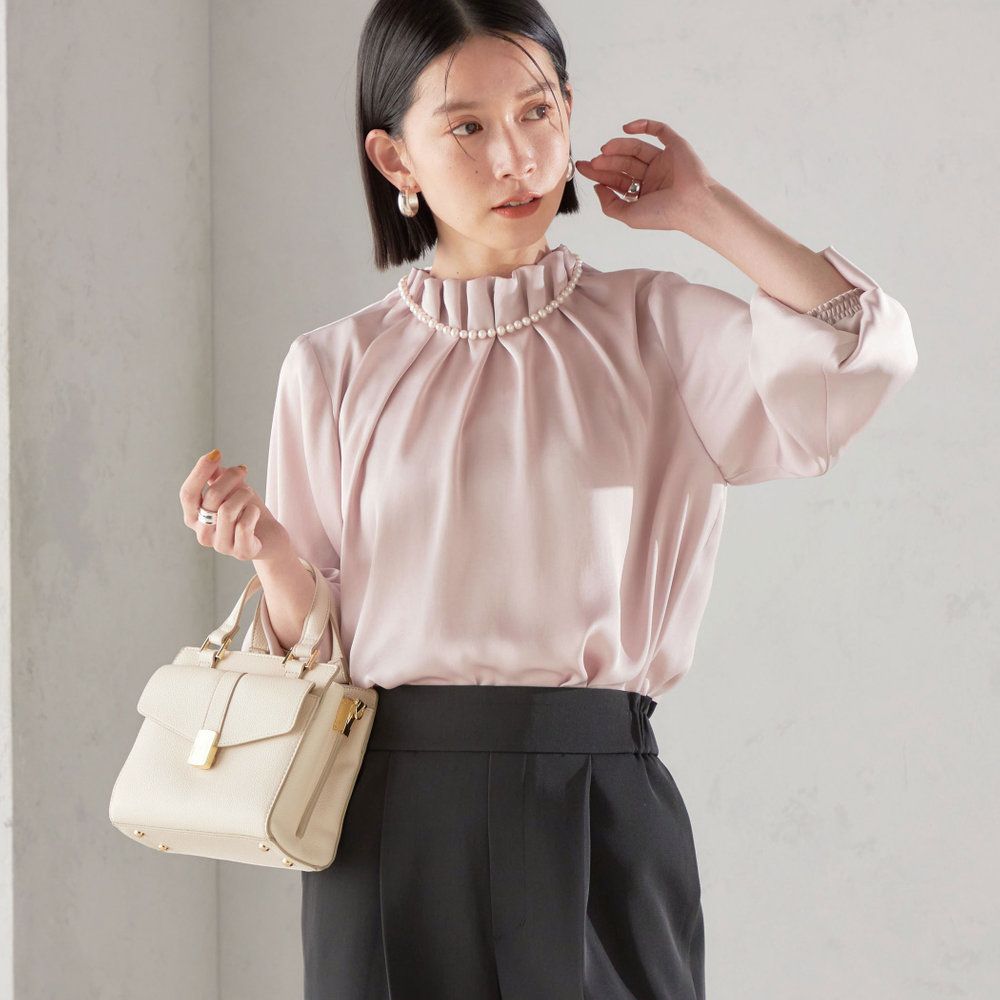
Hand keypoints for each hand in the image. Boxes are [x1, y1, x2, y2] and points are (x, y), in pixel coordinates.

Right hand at [179, 449, 289, 561]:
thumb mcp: (231, 489)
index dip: (200, 471)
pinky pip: (244, 526)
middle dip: (230, 478)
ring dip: (244, 495)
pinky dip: (253, 512)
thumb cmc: (246, 511)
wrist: (271, 536)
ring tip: (250, 495)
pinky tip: (255, 513)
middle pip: (211, 498)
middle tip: (243, 471)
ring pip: (227, 510)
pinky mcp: (241, 553)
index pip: (187, 493)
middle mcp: (202, 534)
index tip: (217, 453)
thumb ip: (217, 476)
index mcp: (194, 517)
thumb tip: (211, 459)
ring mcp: (220, 545)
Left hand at [574, 118, 716, 233]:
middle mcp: (653, 176)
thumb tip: (597, 187)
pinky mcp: (675, 146)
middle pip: (623, 164)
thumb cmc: (663, 214)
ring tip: (604, 150)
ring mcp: (664, 160)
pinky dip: (643, 125)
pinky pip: (659, 130)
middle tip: (592, 162)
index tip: (583, 167)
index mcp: (643, 193)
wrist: (692, 204)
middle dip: (606, 162)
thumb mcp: (628, 215)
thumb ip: (609, 204)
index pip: (617, 180)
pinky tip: (626, 129)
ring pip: (636, 148)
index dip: (599, 174)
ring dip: (619, 146)